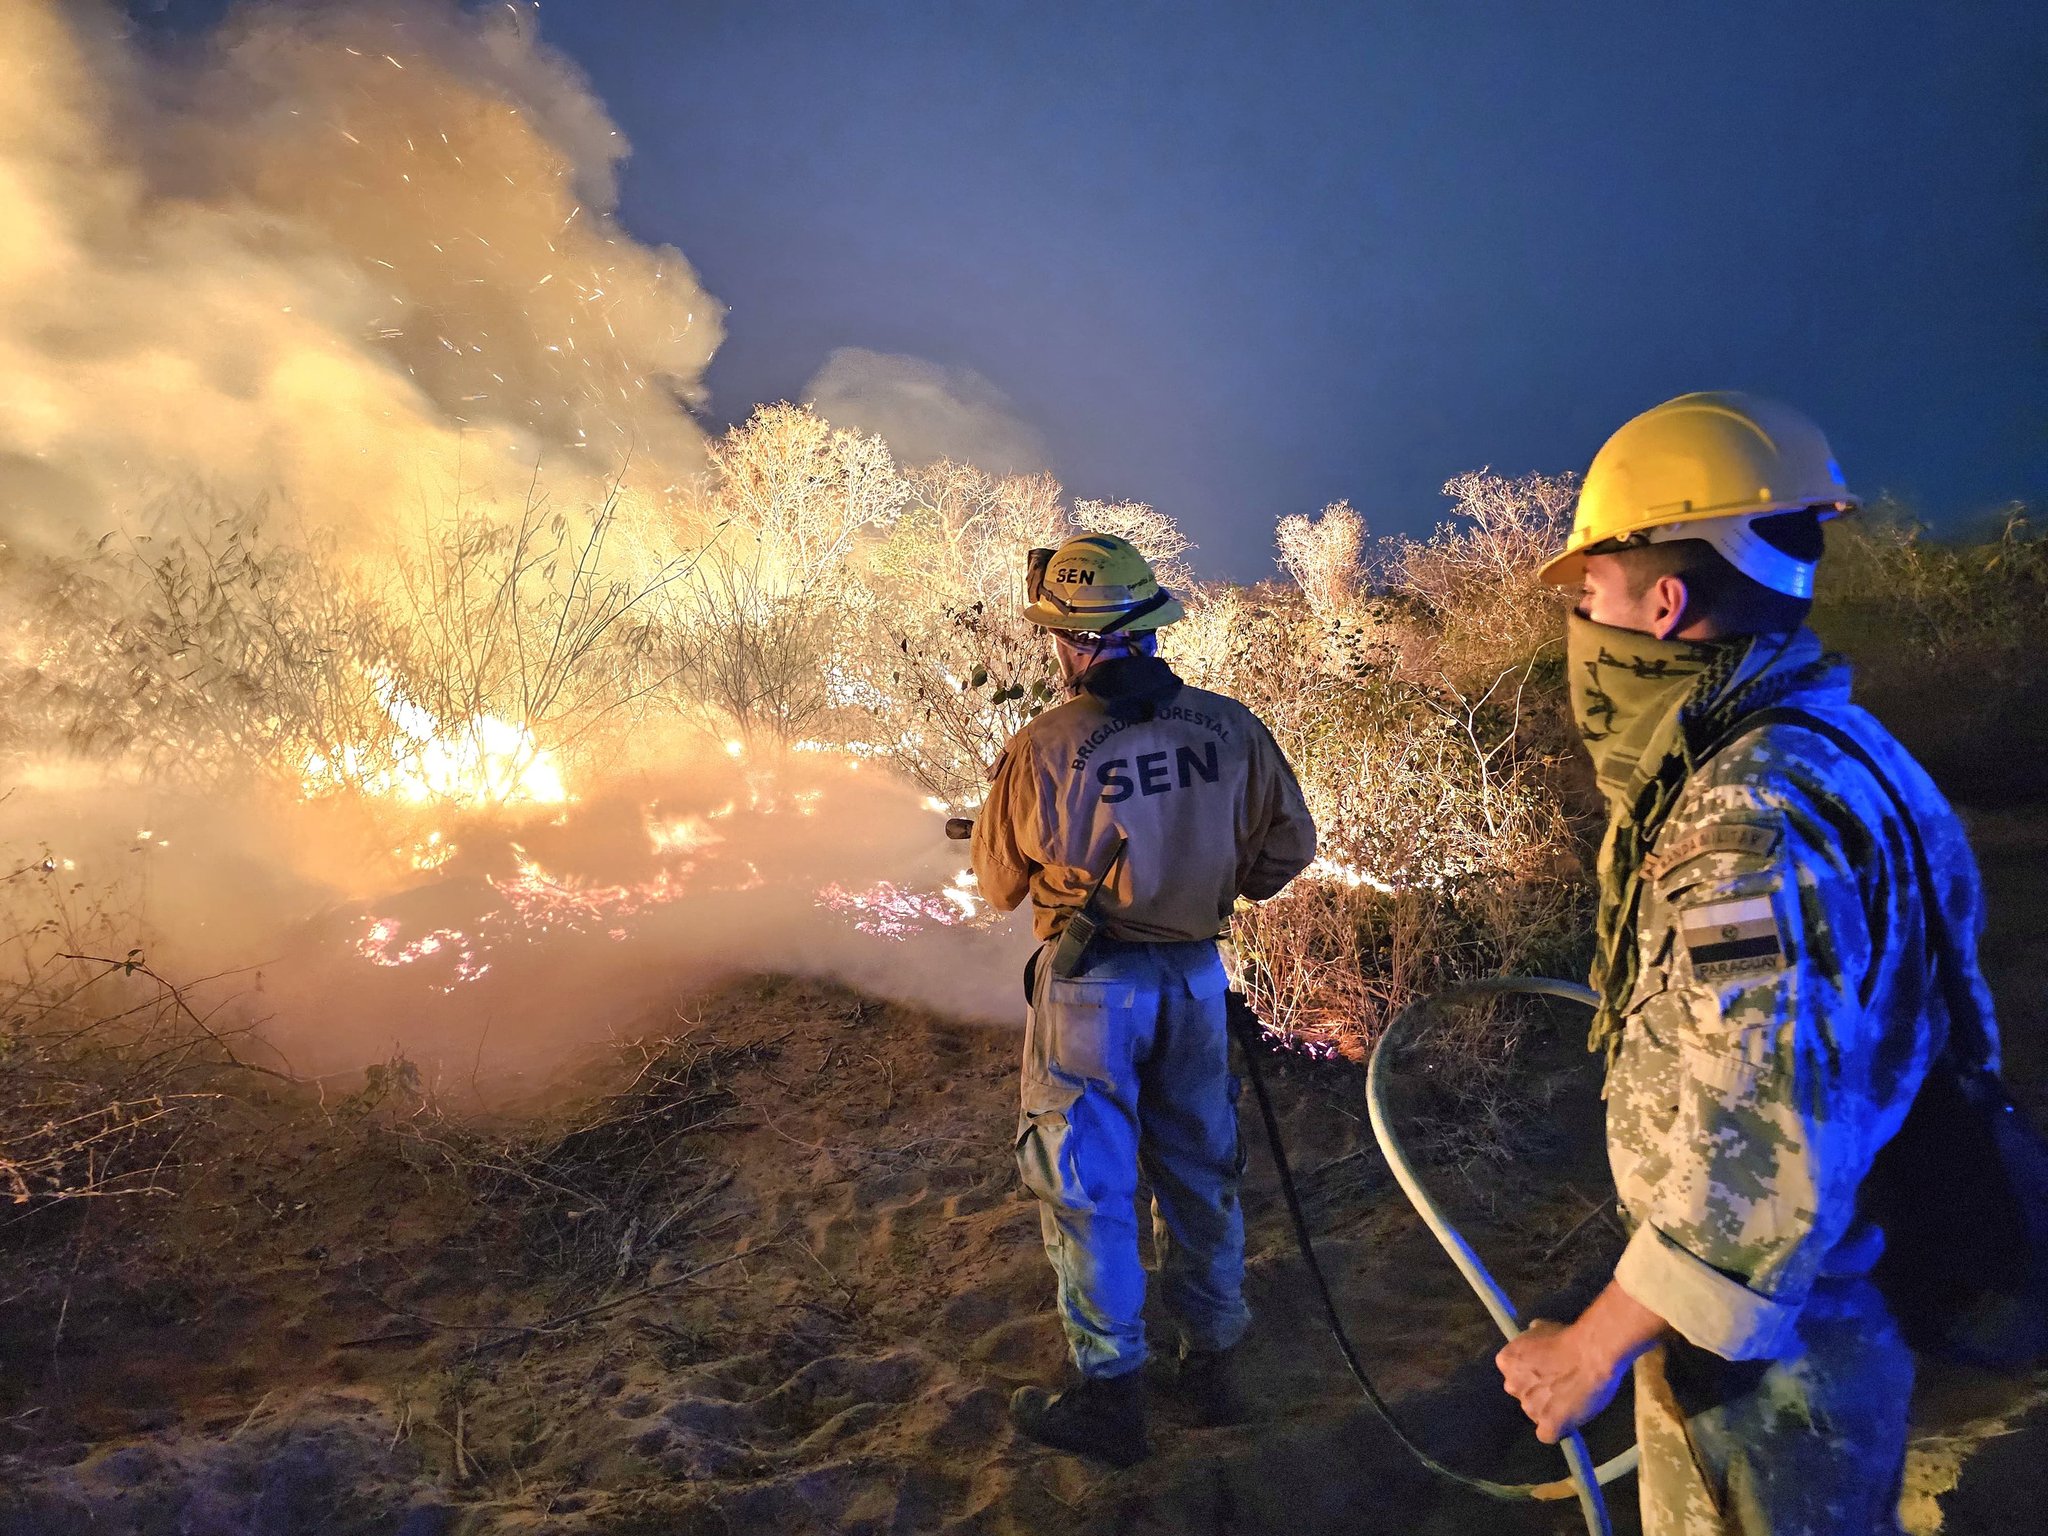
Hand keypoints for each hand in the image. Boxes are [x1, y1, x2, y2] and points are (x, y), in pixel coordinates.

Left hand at [1495, 1319, 1625, 1443]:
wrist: (1592, 1353)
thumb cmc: (1569, 1337)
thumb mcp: (1542, 1328)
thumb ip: (1533, 1338)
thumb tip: (1532, 1332)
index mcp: (1506, 1362)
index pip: (1513, 1375)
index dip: (1531, 1375)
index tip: (1546, 1372)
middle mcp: (1512, 1386)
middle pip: (1524, 1395)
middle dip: (1538, 1393)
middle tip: (1560, 1386)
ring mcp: (1529, 1408)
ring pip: (1536, 1415)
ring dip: (1549, 1410)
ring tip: (1571, 1400)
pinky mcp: (1548, 1426)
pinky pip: (1548, 1434)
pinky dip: (1558, 1430)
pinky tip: (1569, 1421)